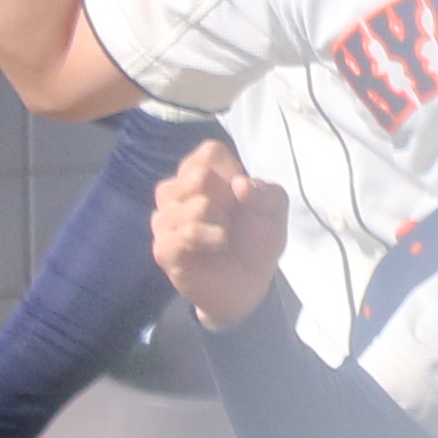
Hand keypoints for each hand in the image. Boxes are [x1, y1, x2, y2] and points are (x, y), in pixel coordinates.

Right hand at [148, 139, 292, 332]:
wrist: (249, 285)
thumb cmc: (255, 241)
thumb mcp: (274, 212)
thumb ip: (266, 192)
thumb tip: (240, 184)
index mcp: (200, 174)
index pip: (209, 152)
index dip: (233, 171)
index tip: (242, 194)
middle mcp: (176, 192)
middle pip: (199, 175)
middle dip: (228, 200)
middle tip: (231, 219)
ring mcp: (165, 219)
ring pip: (195, 205)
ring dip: (221, 223)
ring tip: (223, 237)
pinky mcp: (164, 247)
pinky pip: (184, 233)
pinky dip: (210, 239)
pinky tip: (218, 245)